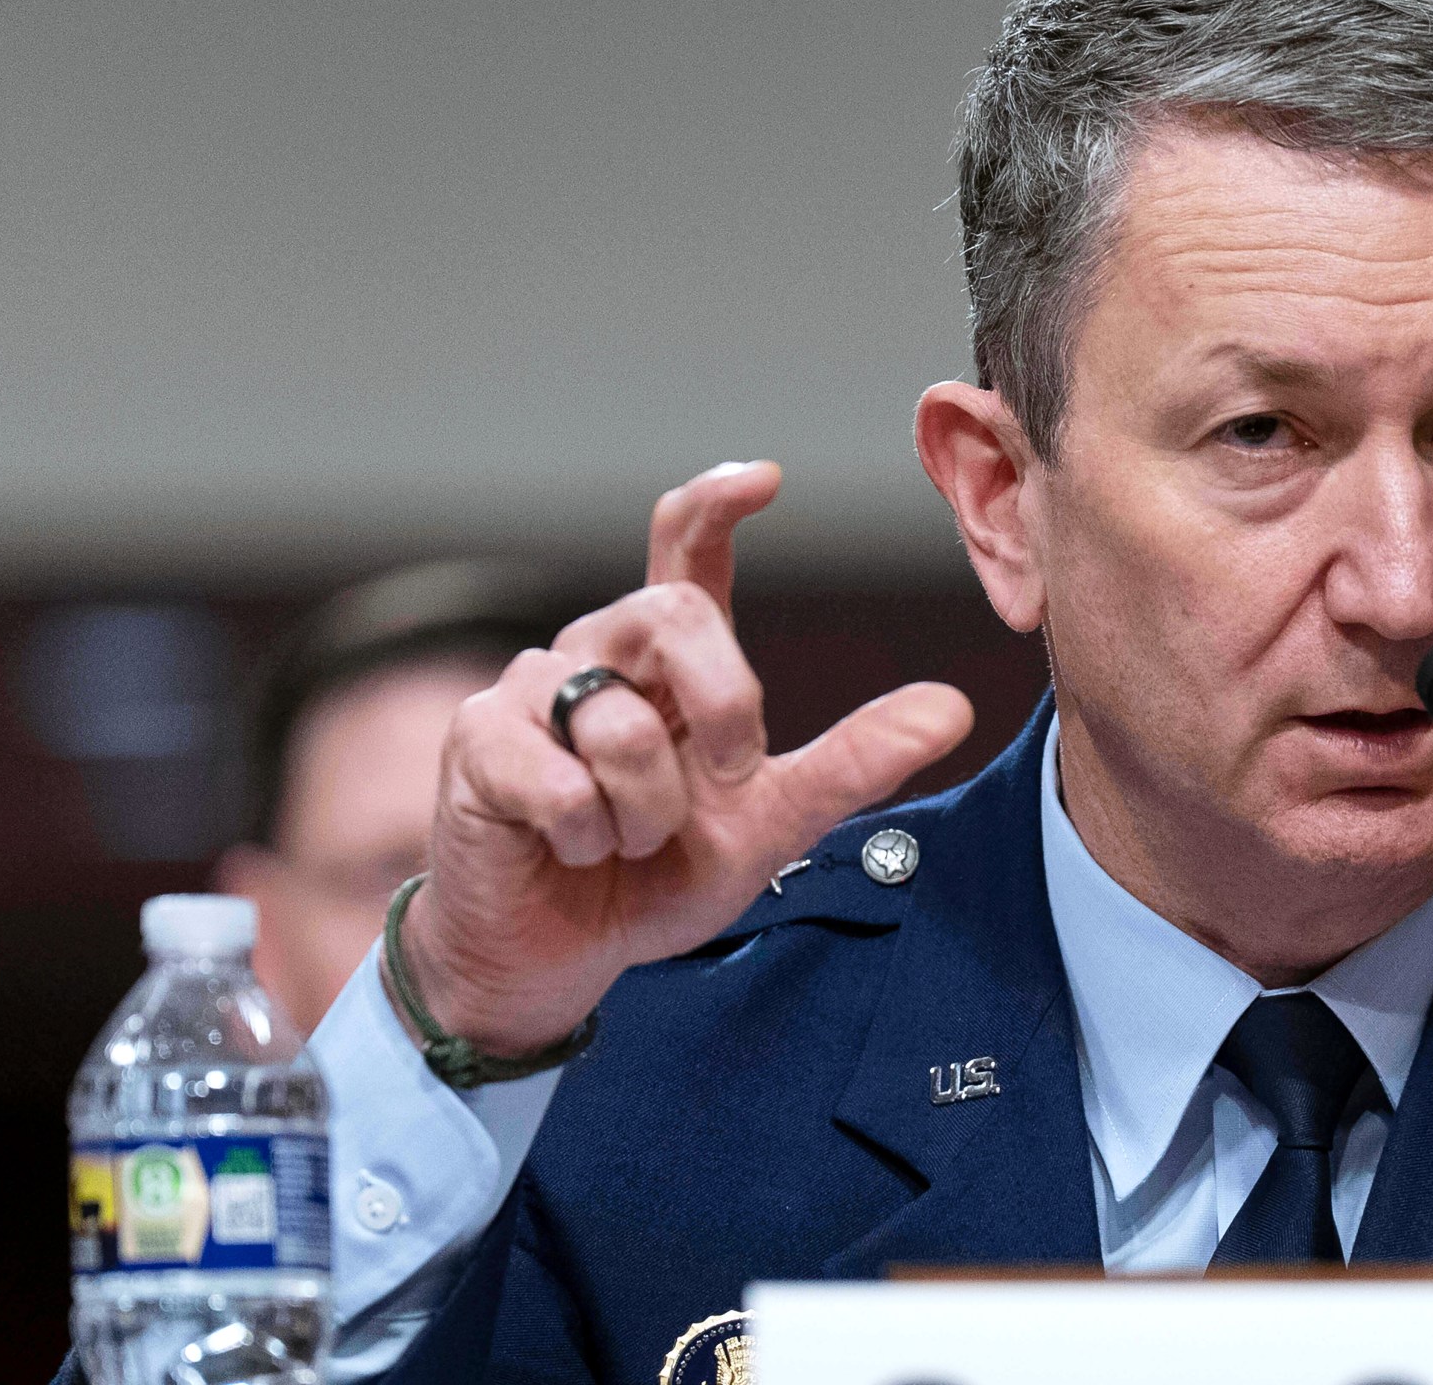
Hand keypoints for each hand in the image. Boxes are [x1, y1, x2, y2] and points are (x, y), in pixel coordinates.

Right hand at [396, 461, 973, 1053]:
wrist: (559, 954)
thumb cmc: (655, 875)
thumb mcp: (771, 821)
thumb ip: (855, 763)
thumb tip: (954, 709)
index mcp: (672, 662)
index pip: (687, 549)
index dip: (718, 504)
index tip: (766, 478)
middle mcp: (600, 653)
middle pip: (674, 608)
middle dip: (725, 700)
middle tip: (731, 775)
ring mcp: (529, 691)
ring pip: (619, 720)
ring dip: (648, 809)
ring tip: (629, 843)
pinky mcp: (478, 743)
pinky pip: (559, 779)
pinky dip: (586, 835)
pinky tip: (571, 850)